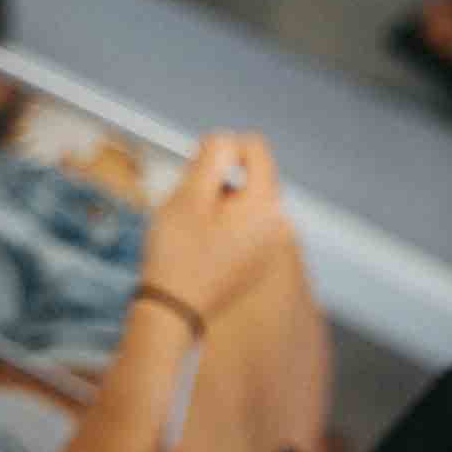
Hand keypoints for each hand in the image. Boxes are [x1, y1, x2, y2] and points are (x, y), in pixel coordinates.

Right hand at [139, 133, 290, 323]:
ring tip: (190, 228)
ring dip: (217, 203)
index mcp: (265, 204)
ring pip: (243, 202)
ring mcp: (270, 247)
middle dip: (217, 180)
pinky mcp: (258, 262)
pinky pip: (243, 227)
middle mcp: (278, 224)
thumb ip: (212, 157)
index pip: (256, 149)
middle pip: (249, 177)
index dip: (223, 146)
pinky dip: (222, 225)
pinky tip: (199, 246)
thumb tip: (227, 140)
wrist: (174, 311)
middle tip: (187, 203)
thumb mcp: (189, 194)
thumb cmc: (178, 252)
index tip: (196, 165)